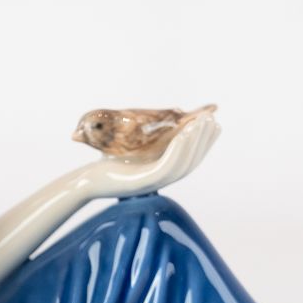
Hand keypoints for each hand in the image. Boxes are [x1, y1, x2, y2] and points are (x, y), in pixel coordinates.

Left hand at [83, 114, 219, 198]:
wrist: (88, 182)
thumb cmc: (107, 164)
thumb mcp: (133, 150)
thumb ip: (149, 140)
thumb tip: (161, 120)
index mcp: (162, 172)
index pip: (190, 158)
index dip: (204, 143)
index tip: (214, 125)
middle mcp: (161, 180)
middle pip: (191, 161)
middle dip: (203, 140)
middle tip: (213, 121)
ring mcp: (153, 182)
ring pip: (182, 164)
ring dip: (194, 143)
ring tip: (201, 125)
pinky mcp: (143, 183)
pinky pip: (166, 166)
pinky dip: (176, 151)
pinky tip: (182, 136)